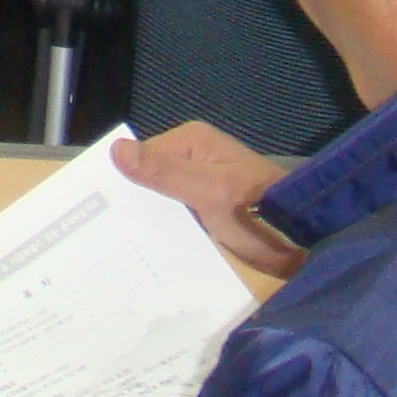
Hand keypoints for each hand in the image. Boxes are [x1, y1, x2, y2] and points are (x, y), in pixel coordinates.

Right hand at [113, 123, 305, 278]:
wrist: (302, 241)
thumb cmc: (255, 211)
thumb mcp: (207, 191)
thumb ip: (164, 172)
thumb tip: (116, 150)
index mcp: (192, 143)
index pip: (140, 156)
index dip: (120, 181)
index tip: (95, 209)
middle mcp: (194, 159)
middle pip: (150, 178)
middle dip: (132, 203)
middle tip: (102, 235)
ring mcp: (203, 186)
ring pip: (162, 200)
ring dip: (148, 221)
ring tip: (118, 249)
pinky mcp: (210, 211)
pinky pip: (179, 217)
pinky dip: (167, 231)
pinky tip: (150, 253)